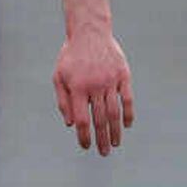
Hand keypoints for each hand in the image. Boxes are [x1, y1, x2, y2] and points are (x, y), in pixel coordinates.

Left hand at [52, 30, 133, 154]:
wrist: (89, 33)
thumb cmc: (70, 57)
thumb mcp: (58, 77)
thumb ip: (63, 101)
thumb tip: (69, 125)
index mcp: (77, 88)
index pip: (82, 119)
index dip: (84, 135)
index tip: (86, 146)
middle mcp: (95, 86)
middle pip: (100, 119)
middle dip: (101, 139)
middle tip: (103, 153)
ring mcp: (110, 81)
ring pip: (115, 112)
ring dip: (115, 131)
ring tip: (115, 144)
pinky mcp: (123, 75)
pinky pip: (127, 98)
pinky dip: (128, 113)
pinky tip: (127, 125)